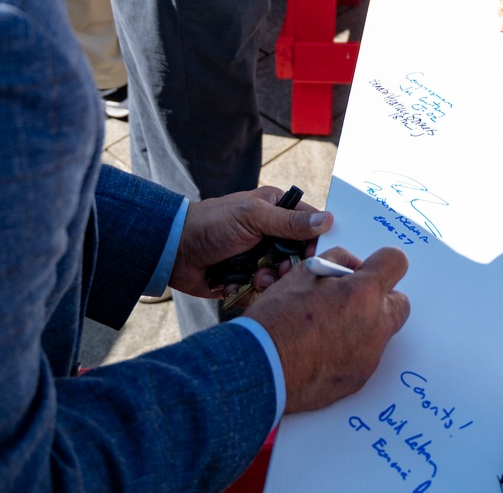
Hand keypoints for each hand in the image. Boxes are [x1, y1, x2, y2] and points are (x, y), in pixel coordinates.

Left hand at [169, 187, 332, 296]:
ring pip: (281, 278)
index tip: (313, 258)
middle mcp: (270, 234)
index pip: (310, 226)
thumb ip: (289, 222)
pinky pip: (261, 293)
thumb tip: (328, 220)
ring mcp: (258, 258)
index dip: (315, 243)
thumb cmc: (212, 224)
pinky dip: (250, 292)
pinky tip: (236, 283)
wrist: (174, 252)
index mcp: (276, 210)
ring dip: (268, 281)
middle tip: (276, 271)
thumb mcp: (253, 217)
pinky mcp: (246, 280)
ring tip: (254, 277)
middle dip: (288, 268)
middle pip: (298, 257)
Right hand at [247, 246, 409, 413]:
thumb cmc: (279, 318)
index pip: (396, 262)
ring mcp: (369, 356)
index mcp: (363, 293)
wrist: (261, 367)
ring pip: (382, 332)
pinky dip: (354, 350)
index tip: (368, 269)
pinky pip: (367, 357)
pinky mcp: (359, 380)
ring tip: (331, 327)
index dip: (382, 262)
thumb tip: (353, 267)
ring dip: (367, 325)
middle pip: (400, 303)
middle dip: (381, 298)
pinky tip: (326, 350)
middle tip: (351, 300)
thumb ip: (338, 261)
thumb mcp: (305, 272)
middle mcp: (374, 326)